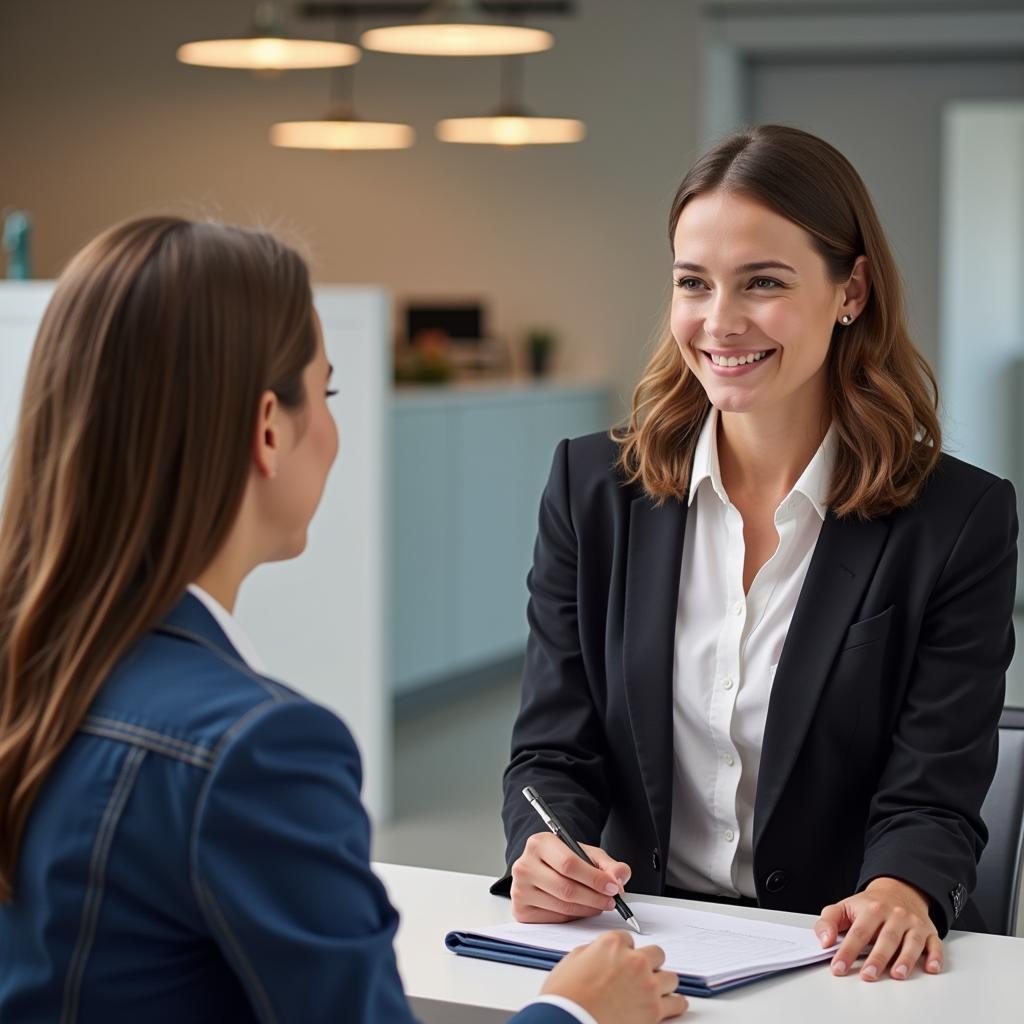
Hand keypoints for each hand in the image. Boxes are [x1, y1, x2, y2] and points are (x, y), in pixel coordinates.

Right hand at [511, 831, 631, 922]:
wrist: (542, 866)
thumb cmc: (564, 859)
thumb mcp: (587, 854)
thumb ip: (608, 864)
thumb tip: (621, 876)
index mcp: (539, 843)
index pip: (569, 864)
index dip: (594, 878)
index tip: (613, 887)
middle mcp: (524, 865)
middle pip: (566, 888)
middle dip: (595, 898)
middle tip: (611, 900)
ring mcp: (519, 889)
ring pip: (562, 906)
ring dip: (588, 909)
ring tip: (600, 904)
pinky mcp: (520, 910)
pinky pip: (555, 919)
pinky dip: (574, 916)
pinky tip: (582, 908)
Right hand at [543, 931, 686, 1022]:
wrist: (569, 1021)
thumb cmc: (566, 997)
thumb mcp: (572, 961)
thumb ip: (592, 952)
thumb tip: (599, 956)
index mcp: (612, 944)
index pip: (629, 939)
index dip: (625, 951)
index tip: (624, 959)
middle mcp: (634, 961)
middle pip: (656, 954)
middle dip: (648, 963)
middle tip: (640, 974)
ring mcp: (647, 985)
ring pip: (670, 977)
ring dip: (662, 983)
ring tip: (654, 990)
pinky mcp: (654, 1010)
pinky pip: (677, 1003)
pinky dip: (674, 1004)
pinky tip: (670, 1004)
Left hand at [814, 877, 942, 980]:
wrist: (899, 890)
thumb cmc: (869, 905)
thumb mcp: (844, 907)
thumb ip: (829, 921)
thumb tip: (825, 940)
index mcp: (871, 909)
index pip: (858, 932)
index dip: (847, 951)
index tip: (839, 967)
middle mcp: (894, 915)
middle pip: (886, 938)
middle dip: (877, 958)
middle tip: (868, 975)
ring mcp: (913, 924)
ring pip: (911, 942)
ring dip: (905, 959)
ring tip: (896, 974)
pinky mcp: (930, 932)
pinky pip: (935, 945)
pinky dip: (935, 957)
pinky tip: (931, 968)